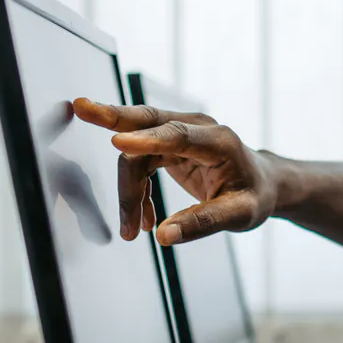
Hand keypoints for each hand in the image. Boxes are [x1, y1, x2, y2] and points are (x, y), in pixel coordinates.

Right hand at [70, 97, 276, 243]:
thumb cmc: (255, 196)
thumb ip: (204, 223)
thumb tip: (163, 236)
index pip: (177, 136)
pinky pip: (139, 162)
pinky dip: (135, 191)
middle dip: (112, 116)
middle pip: (147, 121)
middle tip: (79, 106)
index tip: (118, 142)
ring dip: (128, 191)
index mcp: (218, 141)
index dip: (147, 139)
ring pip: (136, 152)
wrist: (263, 184)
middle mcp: (196, 128)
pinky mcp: (168, 143)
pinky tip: (143, 219)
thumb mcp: (241, 215)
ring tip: (131, 230)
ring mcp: (179, 133)